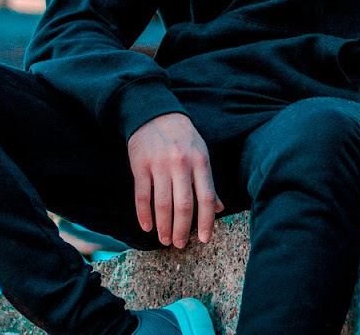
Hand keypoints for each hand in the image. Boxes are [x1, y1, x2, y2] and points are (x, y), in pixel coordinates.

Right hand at [127, 112, 223, 247]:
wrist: (155, 114)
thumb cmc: (183, 137)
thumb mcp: (201, 152)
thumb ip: (208, 181)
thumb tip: (219, 208)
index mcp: (200, 160)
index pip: (206, 197)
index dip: (206, 221)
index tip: (204, 239)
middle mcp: (181, 163)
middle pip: (184, 205)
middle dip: (183, 230)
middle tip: (180, 244)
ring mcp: (159, 165)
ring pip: (162, 204)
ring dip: (164, 227)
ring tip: (165, 240)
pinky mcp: (140, 166)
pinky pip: (142, 196)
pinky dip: (144, 215)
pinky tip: (147, 227)